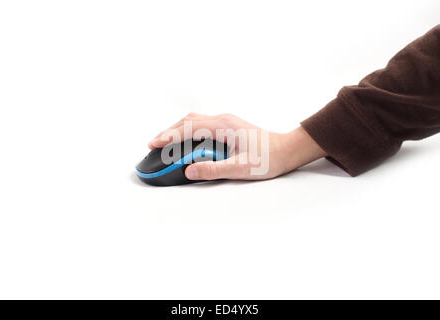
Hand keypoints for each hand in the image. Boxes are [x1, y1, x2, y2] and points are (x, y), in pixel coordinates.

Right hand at [148, 113, 325, 180]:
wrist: (286, 150)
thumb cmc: (268, 158)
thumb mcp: (241, 168)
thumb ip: (214, 169)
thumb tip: (189, 170)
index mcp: (223, 126)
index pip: (188, 128)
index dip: (169, 136)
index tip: (153, 143)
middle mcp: (222, 119)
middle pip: (187, 120)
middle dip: (168, 131)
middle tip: (153, 143)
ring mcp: (225, 121)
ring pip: (194, 120)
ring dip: (177, 129)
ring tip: (165, 142)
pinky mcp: (227, 126)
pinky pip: (201, 124)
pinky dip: (187, 130)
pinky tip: (185, 140)